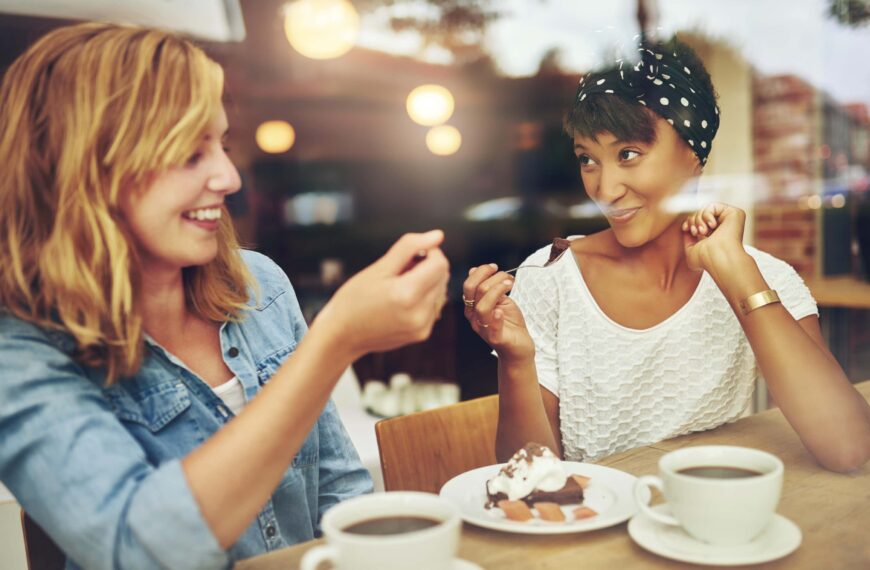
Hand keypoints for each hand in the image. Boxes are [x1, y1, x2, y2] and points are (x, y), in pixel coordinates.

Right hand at [315, 230, 449, 358]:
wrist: (342, 335)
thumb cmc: (355, 298)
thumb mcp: (379, 268)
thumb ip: (409, 248)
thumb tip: (438, 235)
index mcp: (407, 294)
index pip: (440, 263)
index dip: (429, 252)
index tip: (410, 255)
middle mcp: (419, 313)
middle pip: (443, 277)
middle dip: (427, 267)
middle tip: (401, 271)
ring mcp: (422, 326)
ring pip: (441, 291)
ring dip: (426, 283)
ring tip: (399, 287)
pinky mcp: (422, 334)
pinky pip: (434, 306)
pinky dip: (423, 299)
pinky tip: (401, 302)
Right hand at [462, 264, 534, 361]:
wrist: (519, 347)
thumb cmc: (509, 323)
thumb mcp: (500, 300)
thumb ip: (488, 288)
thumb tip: (473, 270)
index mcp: (472, 306)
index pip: (469, 285)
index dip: (481, 272)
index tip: (495, 267)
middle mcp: (474, 317)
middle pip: (474, 291)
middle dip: (490, 277)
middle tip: (506, 276)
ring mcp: (483, 328)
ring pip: (483, 305)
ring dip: (498, 290)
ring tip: (510, 285)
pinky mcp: (495, 339)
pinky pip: (492, 327)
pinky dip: (496, 317)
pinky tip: (501, 310)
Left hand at [681, 202, 746, 272]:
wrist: (717, 257)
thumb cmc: (705, 259)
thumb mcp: (691, 250)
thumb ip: (688, 238)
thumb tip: (687, 226)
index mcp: (716, 236)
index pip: (699, 221)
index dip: (690, 221)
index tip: (685, 228)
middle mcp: (724, 227)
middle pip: (701, 214)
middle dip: (693, 221)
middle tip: (696, 232)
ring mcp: (730, 220)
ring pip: (706, 209)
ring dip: (699, 219)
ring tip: (703, 231)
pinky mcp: (735, 213)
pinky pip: (713, 206)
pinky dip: (707, 214)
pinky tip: (712, 225)